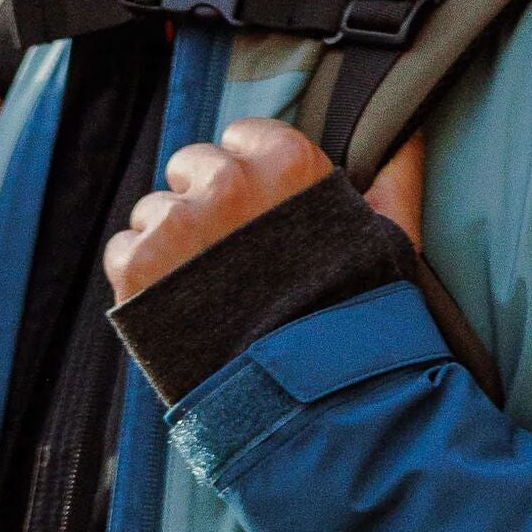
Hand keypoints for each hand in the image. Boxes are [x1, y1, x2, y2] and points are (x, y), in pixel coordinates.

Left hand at [103, 117, 424, 304]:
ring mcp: (179, 221)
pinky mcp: (140, 265)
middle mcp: (228, 180)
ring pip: (153, 210)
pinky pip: (123, 250)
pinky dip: (139, 279)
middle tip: (228, 259)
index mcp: (286, 162)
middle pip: (190, 166)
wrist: (306, 400)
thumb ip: (396, 177)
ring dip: (169, 244)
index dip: (245, 176)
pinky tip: (174, 309)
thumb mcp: (388, 239)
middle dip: (202, 204)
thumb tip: (409, 132)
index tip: (256, 214)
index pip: (241, 136)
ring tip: (203, 293)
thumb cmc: (350, 317)